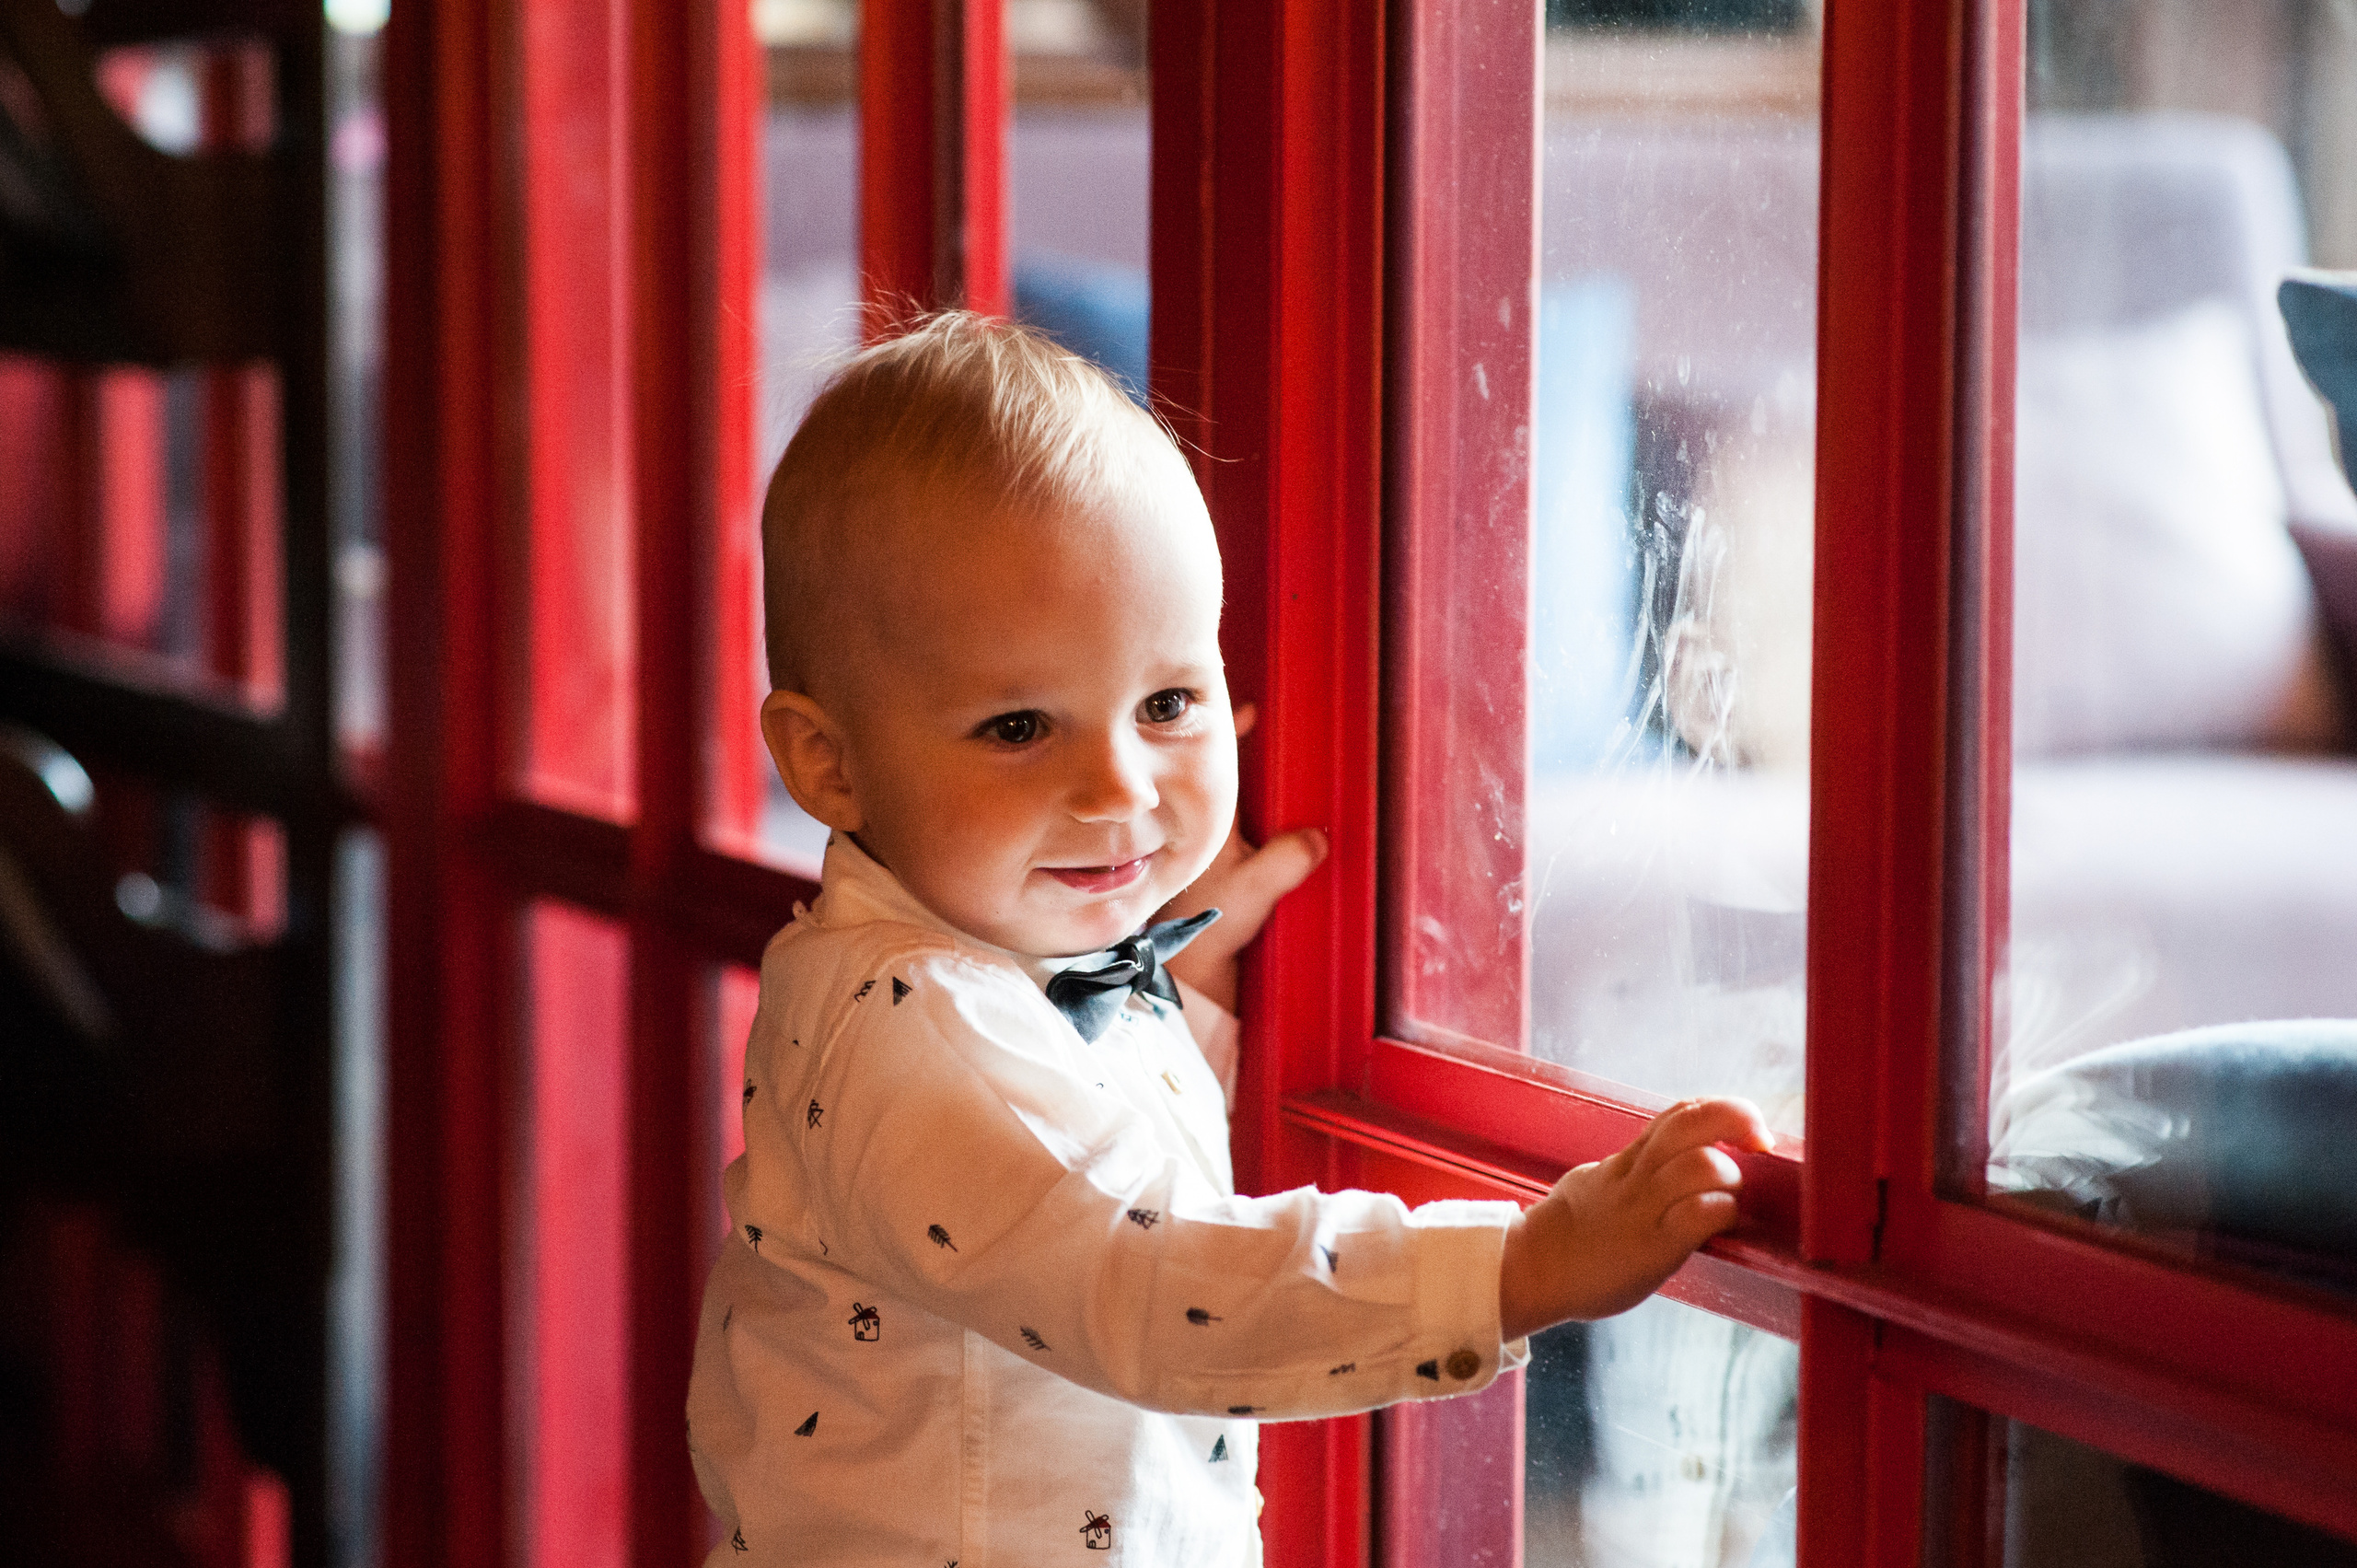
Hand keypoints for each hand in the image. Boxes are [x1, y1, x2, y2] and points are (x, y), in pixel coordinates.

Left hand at [1159, 704, 1328, 1011]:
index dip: (1236, 736)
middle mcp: (1212, 832)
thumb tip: (1318, 838)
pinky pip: (1258, 840)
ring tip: (1301, 783)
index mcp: (1208, 823)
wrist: (1195, 975)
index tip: (1253, 713)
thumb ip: (1285, 861)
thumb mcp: (1251, 890)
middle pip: (1237, 783)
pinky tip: (1300, 832)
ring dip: (1271, 801)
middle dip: (1261, 765)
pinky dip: (1274, 832)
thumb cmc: (1208, 926)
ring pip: (1247, 811)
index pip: (1218, 766)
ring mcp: (1223, 854)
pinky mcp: (1236, 877)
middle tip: (1289, 742)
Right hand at [1496, 1097, 1773, 1339]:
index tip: (1748, 1129)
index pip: (1680, 1113)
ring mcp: (1644, 1210)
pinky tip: (1720, 1224)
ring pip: (1700, 1166)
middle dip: (1737, 1120)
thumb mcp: (1600, 1182)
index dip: (1722, 1109)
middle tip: (1758, 1142)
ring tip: (1727, 1198)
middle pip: (1694, 1123)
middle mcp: (1638, 1176)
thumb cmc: (1571, 1233)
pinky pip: (1697, 1217)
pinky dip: (1721, 1213)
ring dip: (1729, 1177)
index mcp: (1630, 1160)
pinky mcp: (1651, 1248)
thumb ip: (1636, 1169)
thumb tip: (1668, 1162)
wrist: (1533, 1268)